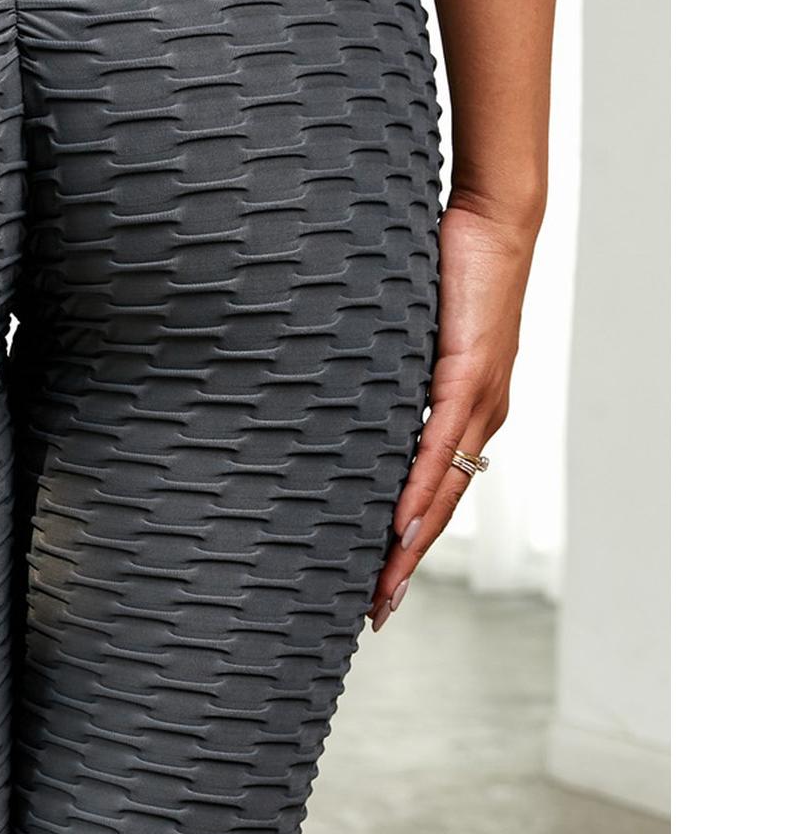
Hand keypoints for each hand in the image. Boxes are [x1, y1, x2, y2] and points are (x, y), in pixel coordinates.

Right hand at [368, 197, 536, 629]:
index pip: (436, 493)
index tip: (378, 586)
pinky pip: (441, 448)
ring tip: (381, 588)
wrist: (494, 219)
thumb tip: (340, 390)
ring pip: (443, 492)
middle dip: (404, 565)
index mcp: (468, 411)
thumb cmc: (449, 265)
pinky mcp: (472, 376)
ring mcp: (481, 401)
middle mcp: (482, 417)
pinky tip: (399, 526)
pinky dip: (420, 491)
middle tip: (374, 614)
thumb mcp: (408, 330)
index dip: (407, 544)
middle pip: (440, 510)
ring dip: (411, 545)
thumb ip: (388, 368)